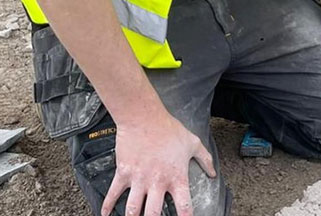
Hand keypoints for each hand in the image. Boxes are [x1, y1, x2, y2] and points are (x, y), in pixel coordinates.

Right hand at [101, 109, 215, 215]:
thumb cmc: (170, 129)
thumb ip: (205, 159)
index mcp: (176, 177)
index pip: (184, 205)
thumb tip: (213, 173)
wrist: (145, 118)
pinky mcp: (124, 173)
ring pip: (132, 210)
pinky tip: (105, 215)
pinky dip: (107, 206)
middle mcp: (157, 182)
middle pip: (153, 214)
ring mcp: (139, 179)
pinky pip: (113, 194)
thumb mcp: (193, 143)